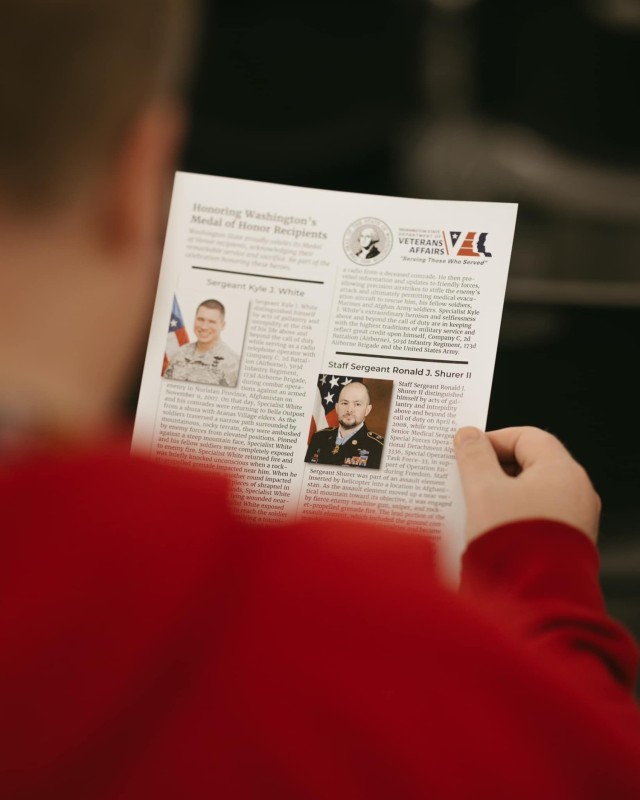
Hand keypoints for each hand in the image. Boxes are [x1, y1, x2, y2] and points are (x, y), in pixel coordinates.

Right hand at [453, 426, 600, 544]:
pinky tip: (488, 526)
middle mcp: (576, 492)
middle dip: (494, 468)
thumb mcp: (483, 490)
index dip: (493, 439)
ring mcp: (574, 519)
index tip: (467, 449)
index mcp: (562, 471)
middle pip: (530, 464)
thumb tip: (468, 436)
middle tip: (465, 475)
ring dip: (500, 492)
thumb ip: (474, 457)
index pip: (527, 437)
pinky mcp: (566, 543)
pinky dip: (512, 514)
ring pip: (532, 492)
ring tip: (472, 503)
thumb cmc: (513, 543)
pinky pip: (536, 516)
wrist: (535, 599)